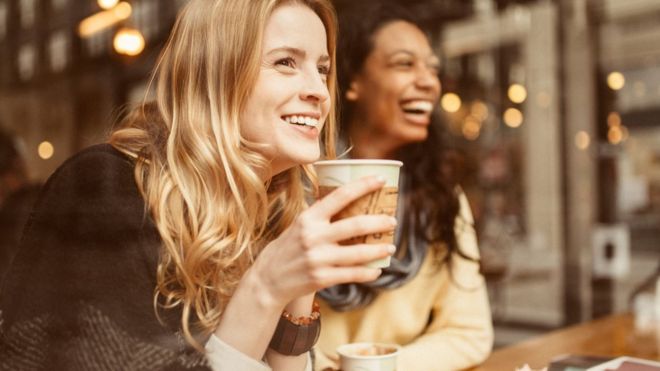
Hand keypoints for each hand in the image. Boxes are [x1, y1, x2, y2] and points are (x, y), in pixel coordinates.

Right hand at [251, 176, 396, 306]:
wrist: (267, 280)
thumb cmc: (286, 249)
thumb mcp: (297, 226)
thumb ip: (319, 216)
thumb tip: (344, 199)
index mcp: (308, 218)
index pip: (340, 196)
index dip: (363, 185)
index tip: (381, 180)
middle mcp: (313, 236)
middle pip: (356, 224)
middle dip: (379, 222)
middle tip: (393, 221)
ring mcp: (318, 258)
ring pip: (358, 252)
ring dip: (379, 249)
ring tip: (391, 246)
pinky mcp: (322, 278)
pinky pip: (352, 274)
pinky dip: (368, 273)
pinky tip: (376, 270)